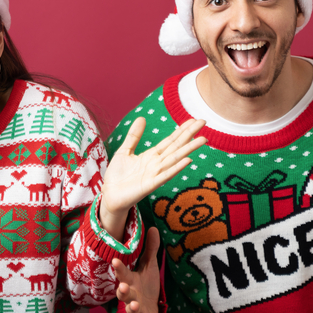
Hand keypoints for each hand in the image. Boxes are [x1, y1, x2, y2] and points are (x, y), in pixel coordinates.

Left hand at [100, 118, 205, 240]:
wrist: (109, 195)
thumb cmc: (118, 175)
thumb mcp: (125, 151)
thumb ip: (134, 136)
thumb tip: (142, 117)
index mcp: (152, 156)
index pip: (170, 140)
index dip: (182, 130)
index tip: (193, 120)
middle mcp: (157, 164)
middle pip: (176, 146)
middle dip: (190, 134)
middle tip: (203, 122)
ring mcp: (155, 174)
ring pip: (175, 159)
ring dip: (189, 149)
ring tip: (203, 139)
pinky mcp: (150, 185)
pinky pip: (165, 175)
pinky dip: (176, 168)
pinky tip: (188, 160)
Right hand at [111, 227, 161, 312]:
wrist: (149, 309)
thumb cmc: (146, 285)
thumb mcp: (150, 266)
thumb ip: (150, 249)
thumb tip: (154, 228)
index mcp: (130, 280)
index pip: (123, 273)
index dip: (119, 268)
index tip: (115, 261)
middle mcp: (130, 295)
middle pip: (123, 293)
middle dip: (123, 290)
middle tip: (123, 286)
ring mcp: (134, 309)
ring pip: (130, 309)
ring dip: (131, 308)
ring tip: (135, 305)